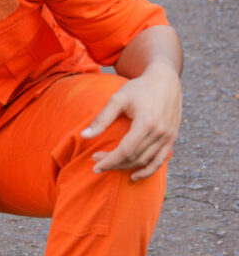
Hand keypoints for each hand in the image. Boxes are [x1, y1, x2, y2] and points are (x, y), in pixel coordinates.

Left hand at [81, 61, 180, 179]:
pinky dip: (148, 170)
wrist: (165, 79)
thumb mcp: (118, 99)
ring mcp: (168, 136)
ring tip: (110, 166)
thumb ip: (101, 119)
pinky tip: (134, 175)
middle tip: (97, 162)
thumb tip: (83, 136)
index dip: (109, 160)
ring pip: (146, 161)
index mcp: (147, 123)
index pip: (125, 151)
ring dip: (127, 167)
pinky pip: (160, 159)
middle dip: (114, 163)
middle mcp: (160, 132)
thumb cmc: (139, 88)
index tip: (94, 164)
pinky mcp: (172, 137)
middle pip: (134, 158)